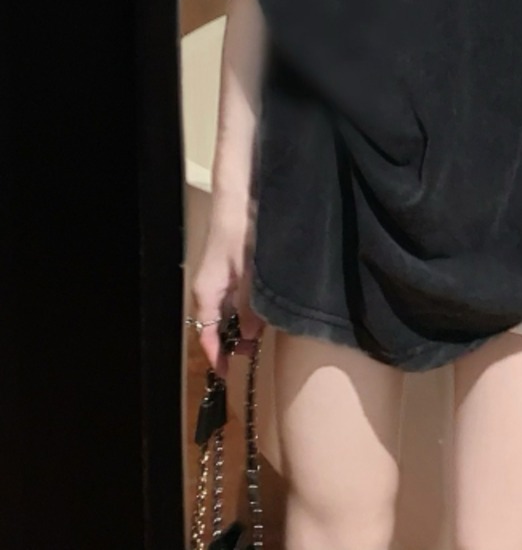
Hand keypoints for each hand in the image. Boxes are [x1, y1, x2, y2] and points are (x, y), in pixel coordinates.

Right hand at [190, 208, 263, 375]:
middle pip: (217, 325)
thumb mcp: (249, 274)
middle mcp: (209, 289)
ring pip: (228, 311)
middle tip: (255, 348)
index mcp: (206, 293)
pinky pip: (235, 297)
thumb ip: (249, 307)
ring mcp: (219, 278)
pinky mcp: (230, 268)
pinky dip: (247, 306)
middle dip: (234, 339)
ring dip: (243, 322)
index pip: (205, 335)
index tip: (227, 374)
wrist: (240, 198)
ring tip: (263, 329)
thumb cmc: (240, 232)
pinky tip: (263, 306)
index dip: (215, 356)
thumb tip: (248, 335)